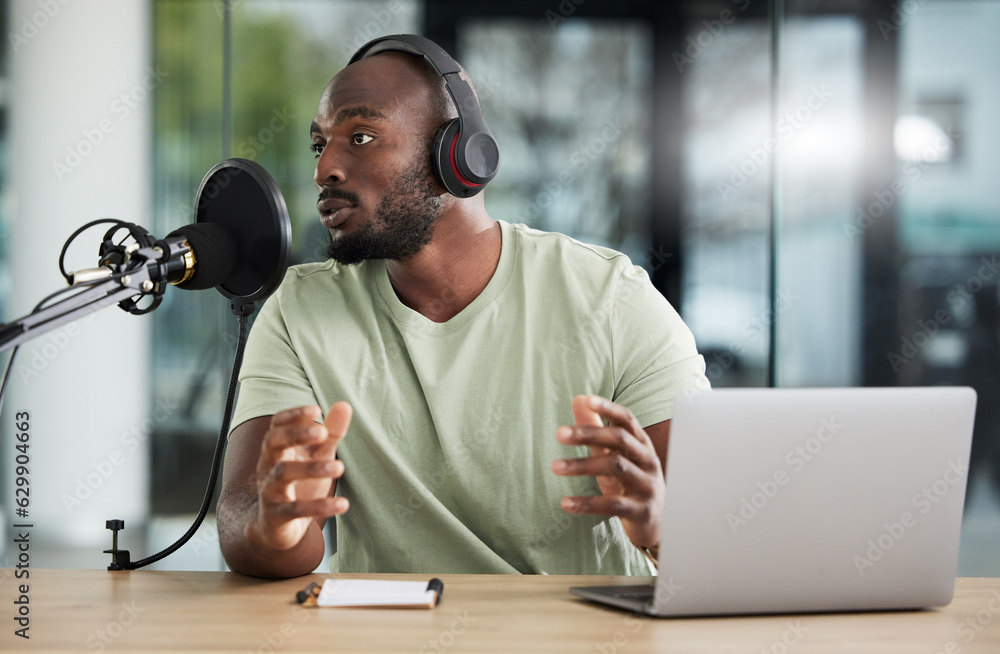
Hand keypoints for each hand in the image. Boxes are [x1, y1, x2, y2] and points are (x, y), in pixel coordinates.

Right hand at [246, 402, 351, 550]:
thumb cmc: (299, 483)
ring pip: (283, 475)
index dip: (293, 415)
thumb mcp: (316, 457)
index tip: (316, 409)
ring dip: (312, 469)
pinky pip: (296, 510)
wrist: (275, 527)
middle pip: (273, 443)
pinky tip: (343, 504)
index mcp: (278, 448)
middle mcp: (269, 466)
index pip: (277, 425)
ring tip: (340, 467)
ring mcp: (270, 491)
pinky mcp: (276, 516)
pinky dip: (320, 507)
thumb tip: (345, 405)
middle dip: (295, 434)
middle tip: (322, 432)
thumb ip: (330, 434)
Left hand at [552, 395, 663, 548]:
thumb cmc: (632, 482)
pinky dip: (588, 503)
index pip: (627, 420)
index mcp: (641, 444)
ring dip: (582, 465)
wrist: (659, 523)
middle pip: (620, 439)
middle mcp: (648, 461)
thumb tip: (578, 398)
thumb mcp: (614, 455)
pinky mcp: (641, 511)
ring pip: (616, 467)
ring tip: (555, 466)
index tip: (587, 400)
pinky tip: (566, 503)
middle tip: (559, 433)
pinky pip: (613, 504)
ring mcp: (647, 485)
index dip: (609, 408)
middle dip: (588, 434)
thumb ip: (596, 429)